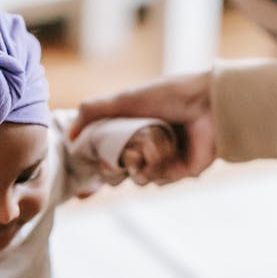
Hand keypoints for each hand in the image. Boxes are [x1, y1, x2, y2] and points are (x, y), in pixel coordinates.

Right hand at [72, 72, 216, 181]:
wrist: (208, 104)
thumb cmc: (168, 95)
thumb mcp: (124, 99)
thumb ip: (92, 112)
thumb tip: (69, 136)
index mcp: (133, 129)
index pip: (107, 153)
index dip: (97, 162)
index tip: (93, 163)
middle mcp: (147, 146)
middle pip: (119, 172)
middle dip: (115, 169)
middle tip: (121, 159)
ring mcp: (164, 160)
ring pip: (137, 179)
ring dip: (139, 167)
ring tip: (148, 150)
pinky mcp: (181, 172)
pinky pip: (159, 181)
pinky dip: (157, 170)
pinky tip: (166, 154)